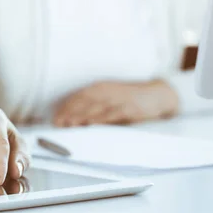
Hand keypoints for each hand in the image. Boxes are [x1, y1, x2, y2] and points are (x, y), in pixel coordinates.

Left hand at [54, 81, 178, 126]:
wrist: (157, 95)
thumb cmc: (130, 100)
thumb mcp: (110, 99)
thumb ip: (94, 107)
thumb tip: (73, 120)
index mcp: (100, 88)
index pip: (78, 97)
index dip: (65, 108)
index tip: (55, 119)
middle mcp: (107, 91)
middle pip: (84, 102)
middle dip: (69, 113)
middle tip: (58, 124)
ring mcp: (118, 99)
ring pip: (96, 107)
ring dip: (81, 116)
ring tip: (69, 124)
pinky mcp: (129, 107)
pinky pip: (113, 113)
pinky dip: (101, 118)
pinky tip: (92, 124)